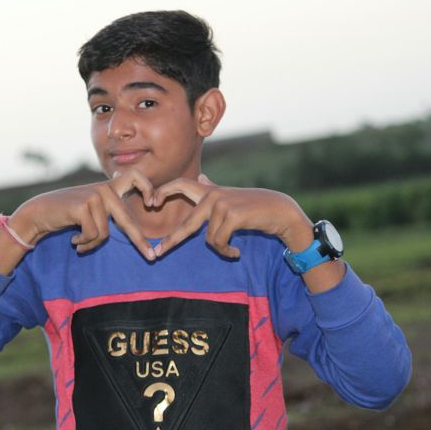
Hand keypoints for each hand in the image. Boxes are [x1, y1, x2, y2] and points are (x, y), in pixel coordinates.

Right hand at [14, 168, 156, 259]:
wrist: (39, 212)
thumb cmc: (66, 212)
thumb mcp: (90, 204)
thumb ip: (107, 202)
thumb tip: (124, 190)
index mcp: (108, 187)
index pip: (135, 176)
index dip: (147, 187)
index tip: (153, 204)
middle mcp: (103, 189)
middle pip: (127, 219)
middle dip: (140, 241)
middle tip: (152, 258)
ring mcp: (94, 196)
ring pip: (105, 234)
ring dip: (91, 243)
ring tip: (79, 242)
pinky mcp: (83, 206)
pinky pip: (93, 235)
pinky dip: (84, 242)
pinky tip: (73, 239)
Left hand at [152, 174, 312, 257]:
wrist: (280, 211)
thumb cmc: (255, 207)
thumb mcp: (231, 196)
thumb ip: (212, 188)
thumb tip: (202, 177)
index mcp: (210, 190)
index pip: (180, 184)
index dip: (164, 191)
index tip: (150, 202)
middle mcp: (212, 195)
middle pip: (187, 223)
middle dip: (171, 240)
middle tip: (157, 253)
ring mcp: (221, 204)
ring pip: (209, 238)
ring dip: (221, 248)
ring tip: (231, 248)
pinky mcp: (230, 215)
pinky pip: (219, 241)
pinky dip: (226, 250)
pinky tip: (236, 252)